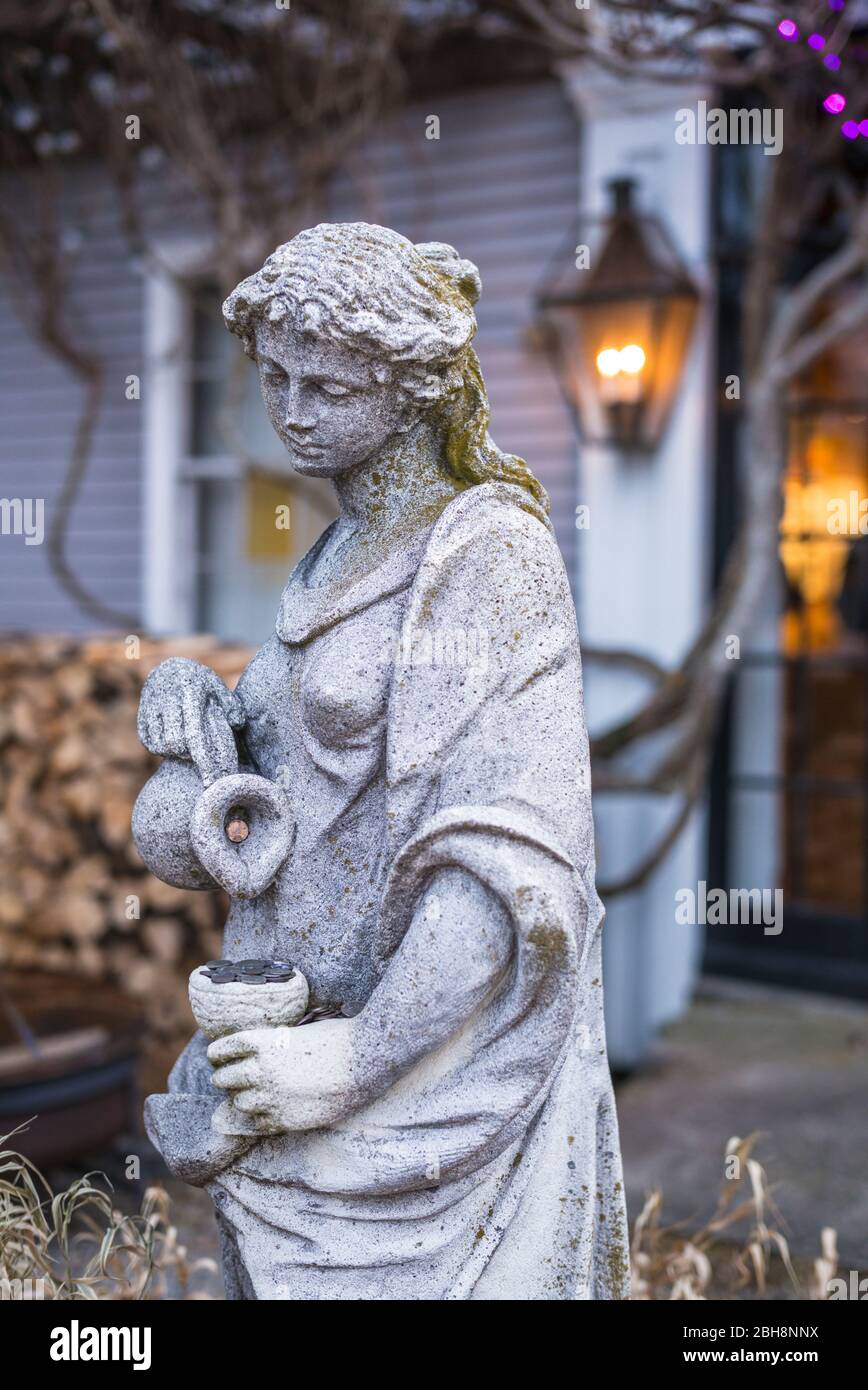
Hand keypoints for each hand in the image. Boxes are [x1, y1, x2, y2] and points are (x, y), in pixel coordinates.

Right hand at [138, 657, 243, 785]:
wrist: (169, 668)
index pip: (195, 733)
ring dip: (174, 752)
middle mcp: (168, 698)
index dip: (203, 758)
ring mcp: (151, 705)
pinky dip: (160, 747)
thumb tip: (237, 724)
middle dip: (188, 754)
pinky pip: (148, 742)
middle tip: (198, 752)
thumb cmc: (201, 684)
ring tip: (186, 744)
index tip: (211, 778)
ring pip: (160, 744)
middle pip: (175, 743)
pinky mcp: (141, 713)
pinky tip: (172, 741)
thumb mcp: (219, 688)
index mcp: (191, 691)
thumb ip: (231, 705)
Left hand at [207, 1019, 359, 1133]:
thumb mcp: (300, 1031)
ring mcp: (271, 1097)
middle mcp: (261, 1069)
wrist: (367, 1061)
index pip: (223, 1049)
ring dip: (243, 1099)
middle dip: (226, 1077)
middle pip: (223, 1078)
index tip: (218, 1057)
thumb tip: (261, 1050)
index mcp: (263, 1041)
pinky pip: (257, 1123)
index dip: (218, 1053)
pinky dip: (259, 1117)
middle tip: (232, 1078)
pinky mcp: (285, 1119)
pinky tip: (270, 1110)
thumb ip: (275, 1043)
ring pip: (237, 1103)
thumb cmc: (339, 1039)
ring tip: (254, 1095)